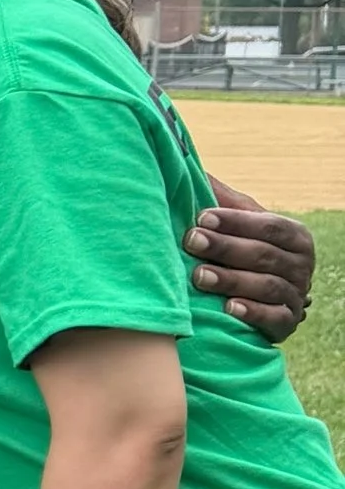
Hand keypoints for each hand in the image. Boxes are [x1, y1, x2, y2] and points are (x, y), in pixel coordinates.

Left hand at [189, 181, 315, 344]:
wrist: (257, 299)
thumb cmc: (240, 252)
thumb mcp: (238, 224)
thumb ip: (221, 199)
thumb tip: (187, 164)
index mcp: (294, 235)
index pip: (268, 225)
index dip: (235, 221)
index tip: (201, 217)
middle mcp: (302, 265)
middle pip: (264, 254)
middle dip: (225, 247)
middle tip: (191, 241)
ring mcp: (296, 295)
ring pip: (266, 286)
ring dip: (232, 280)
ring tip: (198, 276)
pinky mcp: (287, 324)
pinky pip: (274, 319)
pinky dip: (253, 313)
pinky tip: (229, 309)